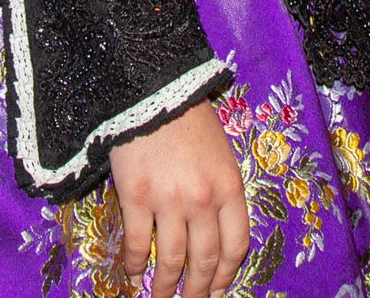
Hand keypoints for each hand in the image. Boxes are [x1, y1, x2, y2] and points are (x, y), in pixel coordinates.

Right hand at [109, 101, 248, 296]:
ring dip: (165, 287)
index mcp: (230, 187)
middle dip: (196, 291)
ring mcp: (170, 201)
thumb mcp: (222, 154)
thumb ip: (221, 192)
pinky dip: (136, 266)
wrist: (155, 92)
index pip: (235, 245)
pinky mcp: (137, 199)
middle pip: (204, 260)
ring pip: (171, 260)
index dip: (225, 275)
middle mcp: (204, 200)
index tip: (216, 291)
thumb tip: (214, 233)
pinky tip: (134, 276)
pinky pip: (139, 244)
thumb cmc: (191, 121)